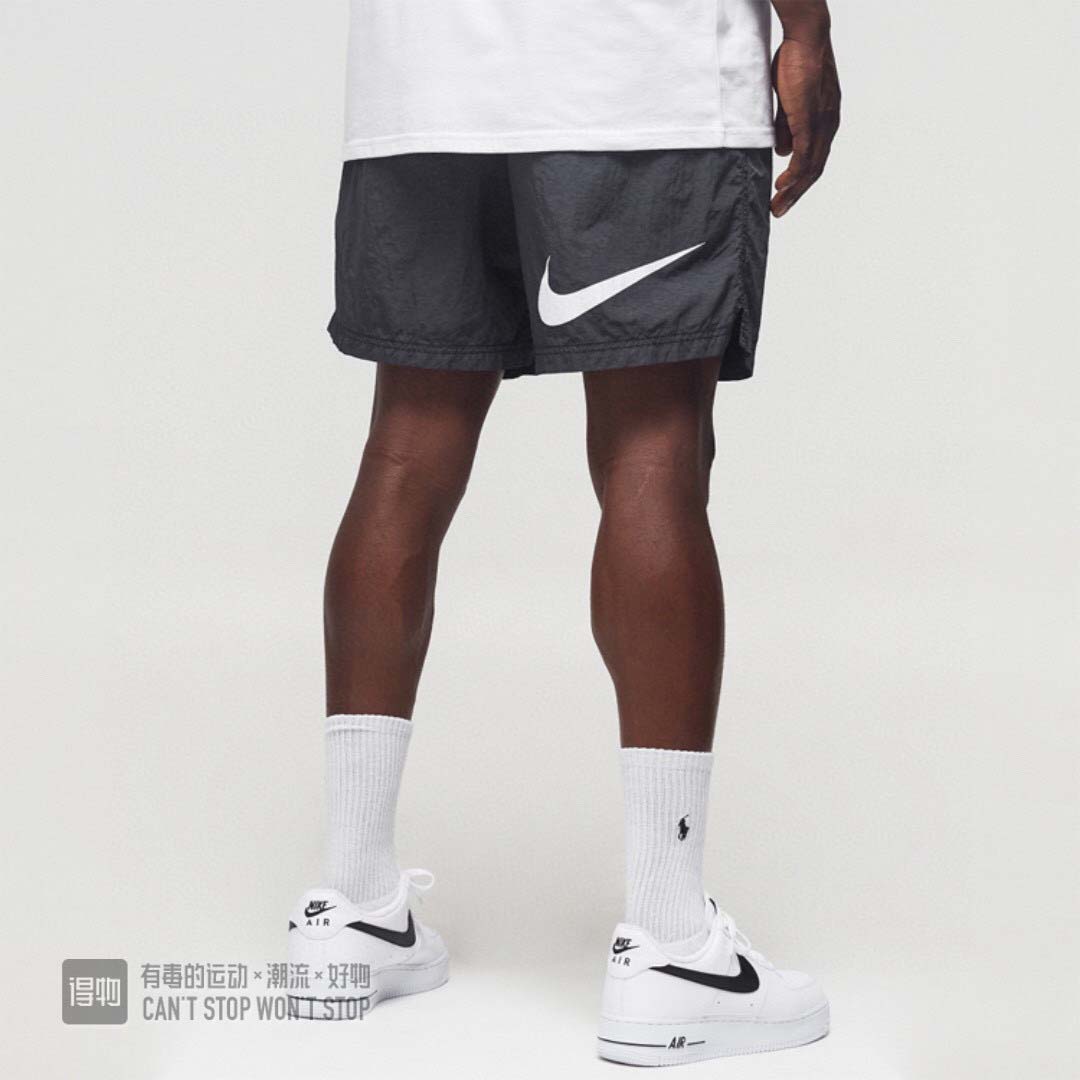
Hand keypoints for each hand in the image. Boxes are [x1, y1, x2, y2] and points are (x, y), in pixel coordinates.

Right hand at [771, 35, 840, 216]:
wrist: (806, 39)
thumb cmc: (797, 62)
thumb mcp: (789, 101)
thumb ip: (785, 127)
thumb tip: (782, 151)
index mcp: (824, 121)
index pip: (813, 158)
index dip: (799, 179)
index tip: (783, 193)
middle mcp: (828, 125)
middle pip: (814, 169)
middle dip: (796, 193)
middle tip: (779, 210)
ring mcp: (821, 124)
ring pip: (810, 166)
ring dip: (794, 190)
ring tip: (778, 205)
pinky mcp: (811, 119)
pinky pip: (805, 154)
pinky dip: (795, 173)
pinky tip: (783, 185)